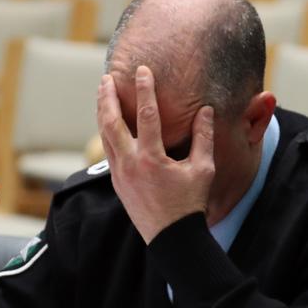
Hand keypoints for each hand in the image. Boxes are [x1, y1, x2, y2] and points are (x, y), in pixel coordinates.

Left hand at [96, 66, 214, 243]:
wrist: (172, 237)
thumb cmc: (190, 203)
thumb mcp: (202, 169)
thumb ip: (203, 137)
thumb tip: (204, 110)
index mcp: (152, 159)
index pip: (146, 116)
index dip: (145, 90)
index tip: (142, 70)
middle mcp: (130, 164)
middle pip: (112, 123)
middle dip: (108, 98)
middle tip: (107, 78)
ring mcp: (120, 174)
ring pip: (105, 137)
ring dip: (103, 113)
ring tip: (103, 94)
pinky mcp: (117, 182)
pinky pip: (108, 151)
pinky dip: (106, 132)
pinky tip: (108, 123)